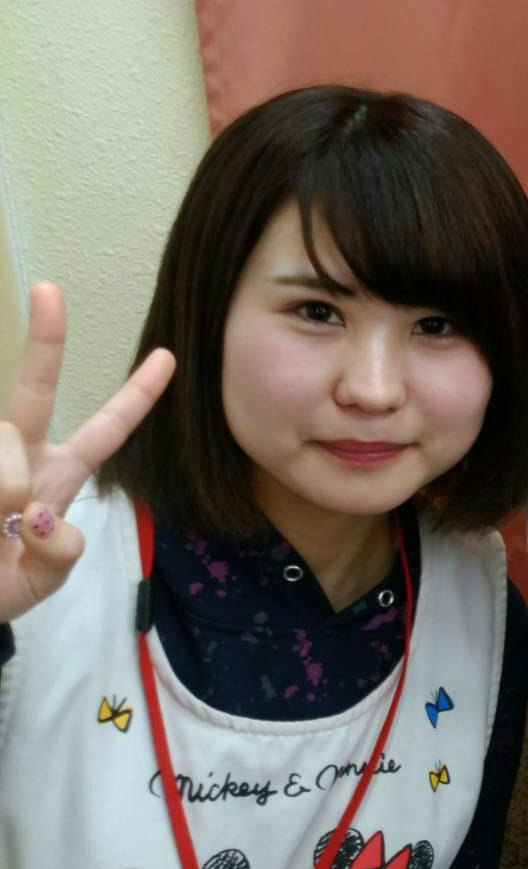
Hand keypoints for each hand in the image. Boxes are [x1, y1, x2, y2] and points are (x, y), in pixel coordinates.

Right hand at [1, 283, 175, 621]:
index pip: (106, 430)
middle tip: (50, 289)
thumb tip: (39, 515)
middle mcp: (19, 458)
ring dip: (4, 494)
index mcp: (57, 476)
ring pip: (6, 453)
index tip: (169, 355)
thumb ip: (60, 554)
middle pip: (34, 392)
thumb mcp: (43, 579)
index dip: (137, 395)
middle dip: (47, 341)